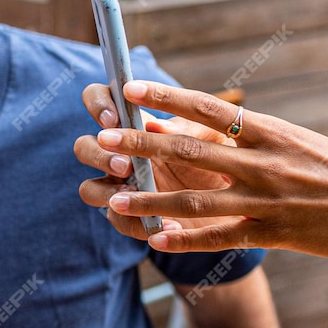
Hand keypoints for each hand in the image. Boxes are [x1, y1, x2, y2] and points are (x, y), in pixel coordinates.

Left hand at [75, 81, 327, 257]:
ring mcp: (269, 200)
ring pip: (197, 200)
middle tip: (103, 139)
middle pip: (191, 151)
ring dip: (152, 200)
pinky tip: (155, 241)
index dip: (165, 98)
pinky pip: (221, 238)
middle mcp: (265, 162)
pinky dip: (186, 240)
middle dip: (142, 146)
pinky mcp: (276, 234)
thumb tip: (196, 126)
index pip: (208, 109)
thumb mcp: (296, 140)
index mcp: (271, 131)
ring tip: (114, 198)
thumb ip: (249, 136)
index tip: (129, 89)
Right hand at [75, 83, 242, 242]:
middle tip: (125, 165)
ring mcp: (120, 188)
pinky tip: (170, 226)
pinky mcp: (131, 218)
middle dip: (98, 154)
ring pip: (88, 189)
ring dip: (104, 193)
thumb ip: (190, 130)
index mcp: (137, 125)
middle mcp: (121, 154)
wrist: (244, 201)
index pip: (101, 101)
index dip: (98, 105)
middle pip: (84, 147)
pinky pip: (120, 222)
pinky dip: (141, 224)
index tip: (114, 119)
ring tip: (132, 197)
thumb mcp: (216, 138)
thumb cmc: (226, 158)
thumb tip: (159, 127)